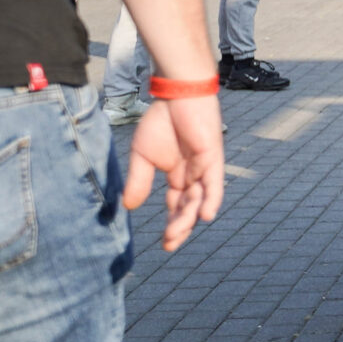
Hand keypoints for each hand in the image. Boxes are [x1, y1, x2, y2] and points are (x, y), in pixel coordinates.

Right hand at [124, 92, 224, 252]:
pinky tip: (206, 216)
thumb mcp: (143, 157)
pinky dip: (211, 199)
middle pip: (188, 207)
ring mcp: (203, 168)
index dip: (173, 225)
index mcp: (177, 176)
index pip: (177, 206)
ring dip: (189, 218)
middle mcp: (193, 176)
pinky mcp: (212, 158)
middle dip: (180, 227)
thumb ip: (138, 181)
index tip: (166, 245)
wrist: (176, 95)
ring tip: (177, 234)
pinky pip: (213, 183)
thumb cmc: (161, 122)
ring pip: (199, 199)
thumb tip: (129, 207)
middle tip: (169, 245)